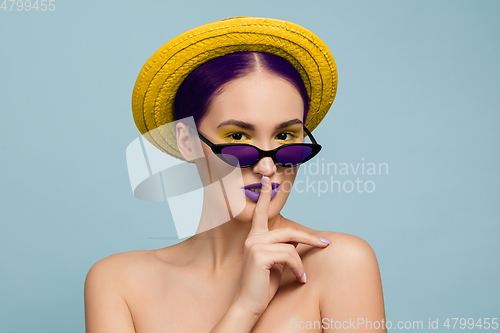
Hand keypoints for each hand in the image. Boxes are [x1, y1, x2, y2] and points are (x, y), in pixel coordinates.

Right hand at [231, 175, 330, 316]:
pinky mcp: (259, 255)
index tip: (267, 179)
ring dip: (301, 261)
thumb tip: (299, 239)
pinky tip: (299, 279)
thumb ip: (283, 247)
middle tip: (326, 244)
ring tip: (302, 276)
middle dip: (309, 238)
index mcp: (255, 237)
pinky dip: (298, 268)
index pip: (261, 212)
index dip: (265, 195)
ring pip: (291, 244)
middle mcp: (253, 238)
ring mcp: (254, 245)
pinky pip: (289, 255)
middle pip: (289, 231)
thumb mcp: (276, 263)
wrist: (248, 305)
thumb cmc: (262, 286)